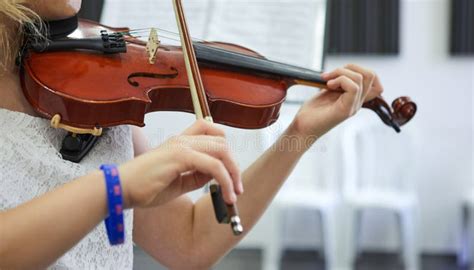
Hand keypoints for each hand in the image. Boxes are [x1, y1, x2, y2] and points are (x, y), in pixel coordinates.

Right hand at [119, 120, 242, 208]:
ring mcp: (181, 146)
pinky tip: (226, 194)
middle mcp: (182, 140)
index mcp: (180, 143)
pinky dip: (225, 180)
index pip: (210, 131)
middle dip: (234, 165)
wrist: (120, 189)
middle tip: (237, 188)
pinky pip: (213, 166)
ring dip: (233, 173)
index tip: (229, 171)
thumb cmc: (145, 187)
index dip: (225, 147)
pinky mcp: (180, 156)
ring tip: (234, 194)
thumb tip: (217, 176)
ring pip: (221, 151)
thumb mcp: (179, 182)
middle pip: (222, 142)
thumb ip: (198, 176)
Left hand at [290, 64, 383, 140]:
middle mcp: (357, 102)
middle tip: (331, 74)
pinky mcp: (346, 110)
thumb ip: (339, 83)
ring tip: (326, 80)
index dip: (361, 69)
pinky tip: (328, 86)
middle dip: (350, 67)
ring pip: (361, 78)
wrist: (303, 127)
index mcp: (355, 98)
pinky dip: (340, 80)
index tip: (341, 73)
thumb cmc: (312, 111)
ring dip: (341, 73)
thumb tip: (342, 70)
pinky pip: (354, 88)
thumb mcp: (327, 91)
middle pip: (371, 75)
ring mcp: (353, 106)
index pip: (374, 80)